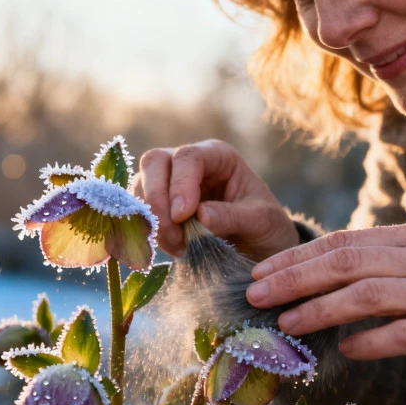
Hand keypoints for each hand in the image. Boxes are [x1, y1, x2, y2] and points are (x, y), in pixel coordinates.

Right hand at [132, 139, 298, 259]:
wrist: (260, 247)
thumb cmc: (266, 226)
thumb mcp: (261, 221)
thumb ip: (233, 216)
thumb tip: (200, 216)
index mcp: (219, 157)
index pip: (188, 157)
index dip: (180, 184)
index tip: (183, 216)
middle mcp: (190, 163)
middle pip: (154, 161)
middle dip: (157, 198)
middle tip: (173, 233)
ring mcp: (170, 182)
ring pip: (141, 185)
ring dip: (151, 218)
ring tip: (177, 246)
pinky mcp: (160, 205)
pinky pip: (139, 210)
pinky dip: (147, 229)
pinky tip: (171, 247)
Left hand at [245, 222, 405, 372]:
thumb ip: (387, 265)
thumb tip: (327, 280)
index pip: (345, 241)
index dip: (298, 257)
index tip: (261, 272)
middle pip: (348, 262)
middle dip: (295, 277)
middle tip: (255, 294)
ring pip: (369, 295)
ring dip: (321, 309)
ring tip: (287, 322)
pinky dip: (372, 341)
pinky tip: (346, 350)